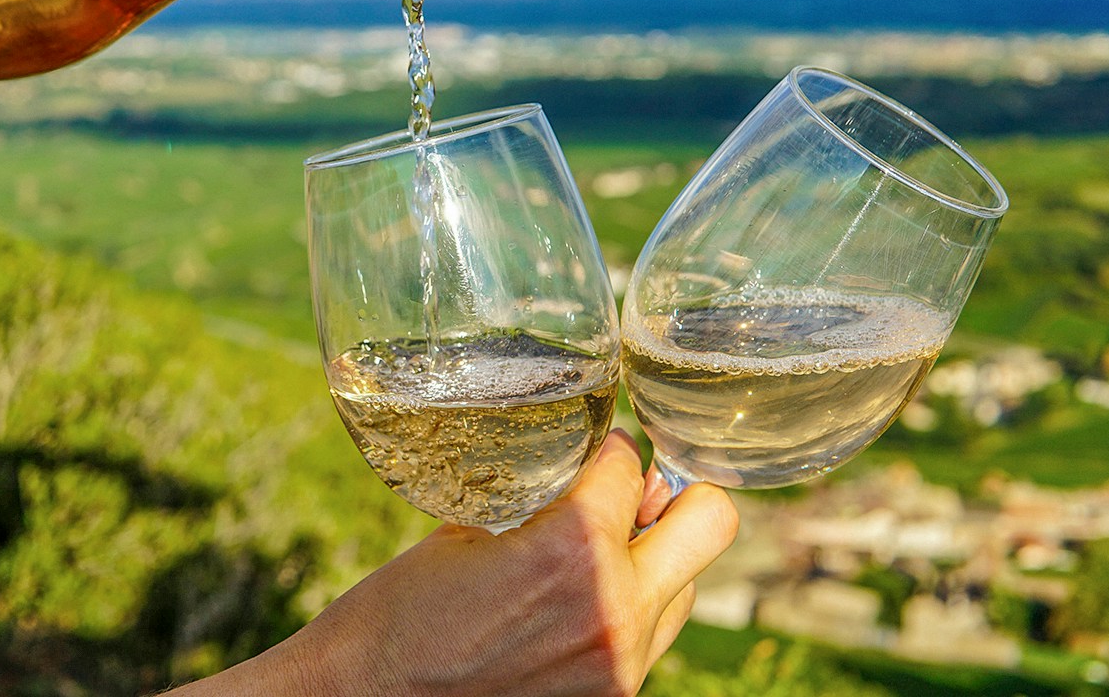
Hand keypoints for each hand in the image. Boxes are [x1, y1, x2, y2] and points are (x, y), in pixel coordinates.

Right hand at [187, 428, 738, 696]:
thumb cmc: (397, 616)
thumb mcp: (466, 532)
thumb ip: (542, 503)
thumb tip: (594, 478)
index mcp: (570, 550)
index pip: (631, 463)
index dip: (608, 446)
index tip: (590, 446)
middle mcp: (614, 608)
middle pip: (712, 519)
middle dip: (675, 495)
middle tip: (630, 494)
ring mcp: (621, 663)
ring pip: (688, 585)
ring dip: (652, 559)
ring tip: (590, 558)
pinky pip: (652, 635)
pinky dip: (627, 608)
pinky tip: (568, 605)